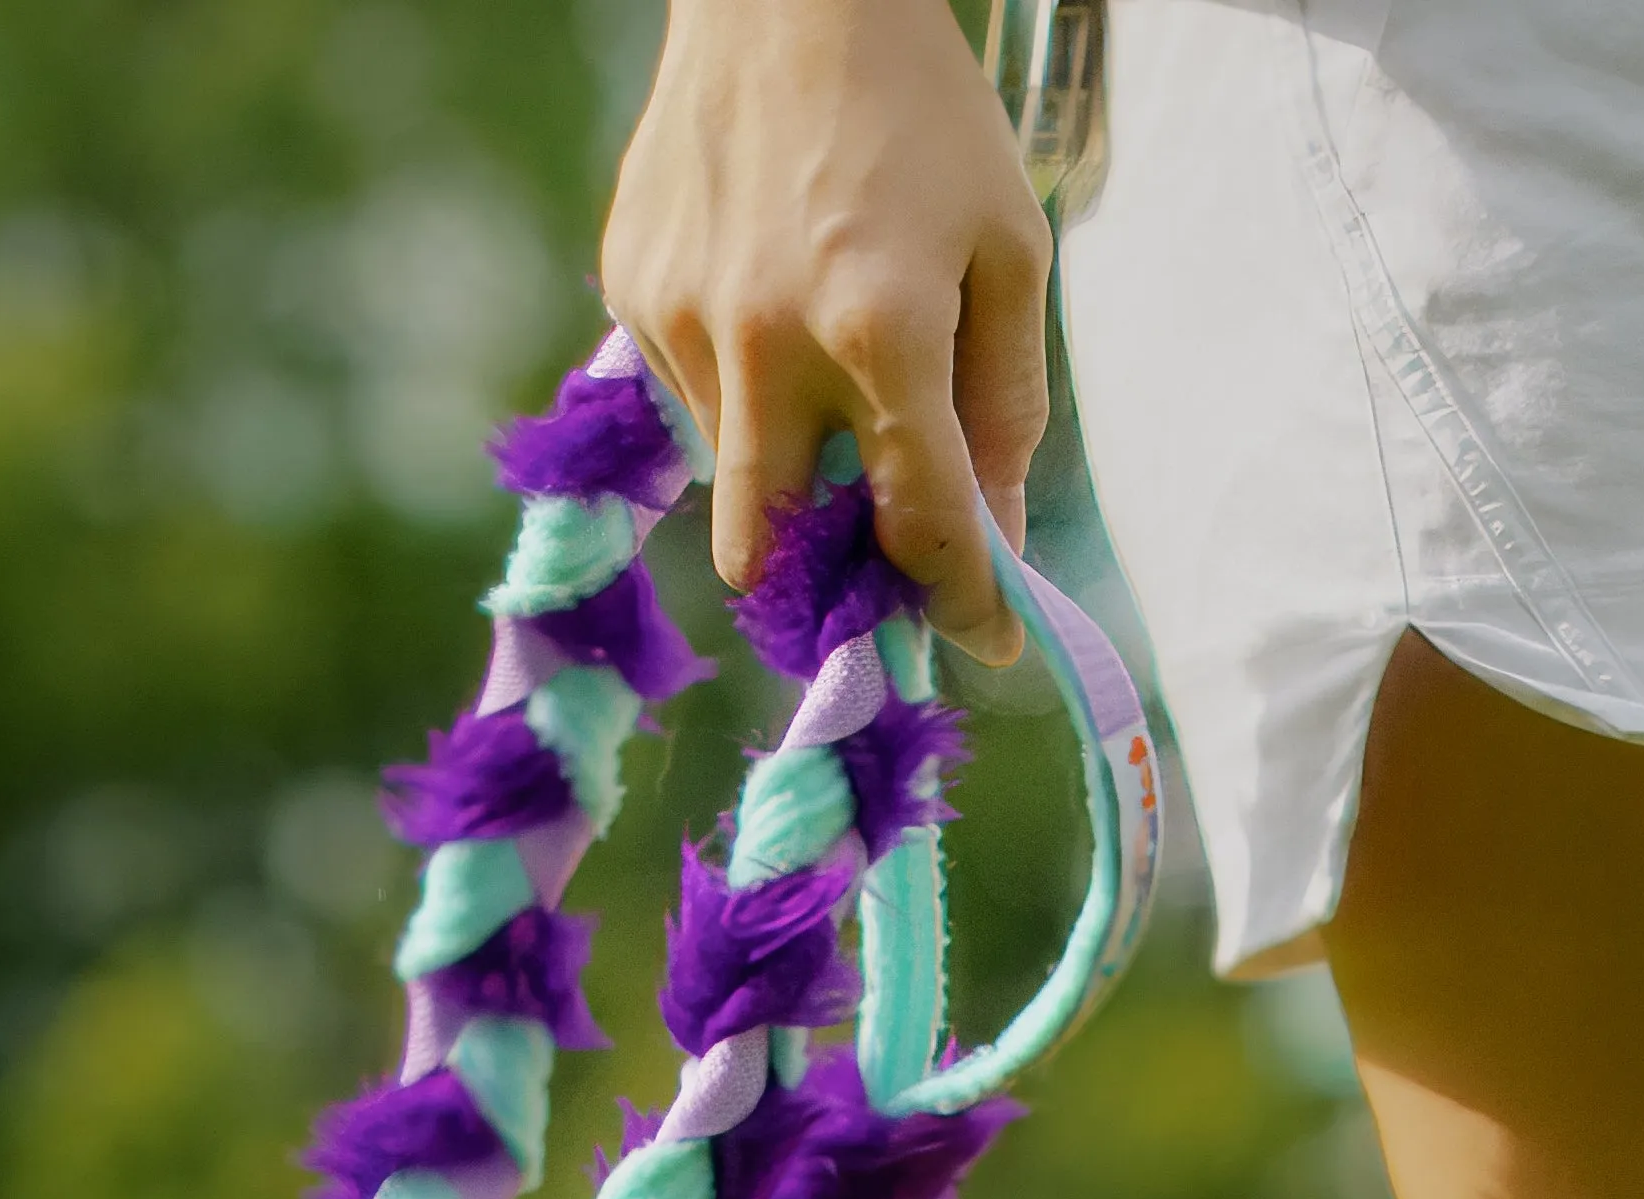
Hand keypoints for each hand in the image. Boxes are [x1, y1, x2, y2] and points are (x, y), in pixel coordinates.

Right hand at [602, 0, 1052, 666]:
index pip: (920, 524)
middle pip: (768, 550)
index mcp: (883, 332)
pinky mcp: (633, 289)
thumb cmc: (925, 115)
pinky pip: (688, 390)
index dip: (961, 602)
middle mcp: (769, 344)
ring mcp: (684, 319)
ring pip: (728, 468)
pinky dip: (738, 382)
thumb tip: (994, 541)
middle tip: (871, 561)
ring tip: (825, 357)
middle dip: (820, 580)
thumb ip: (1003, 405)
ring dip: (784, 457)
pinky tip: (769, 294)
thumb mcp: (1010, 249)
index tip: (984, 637)